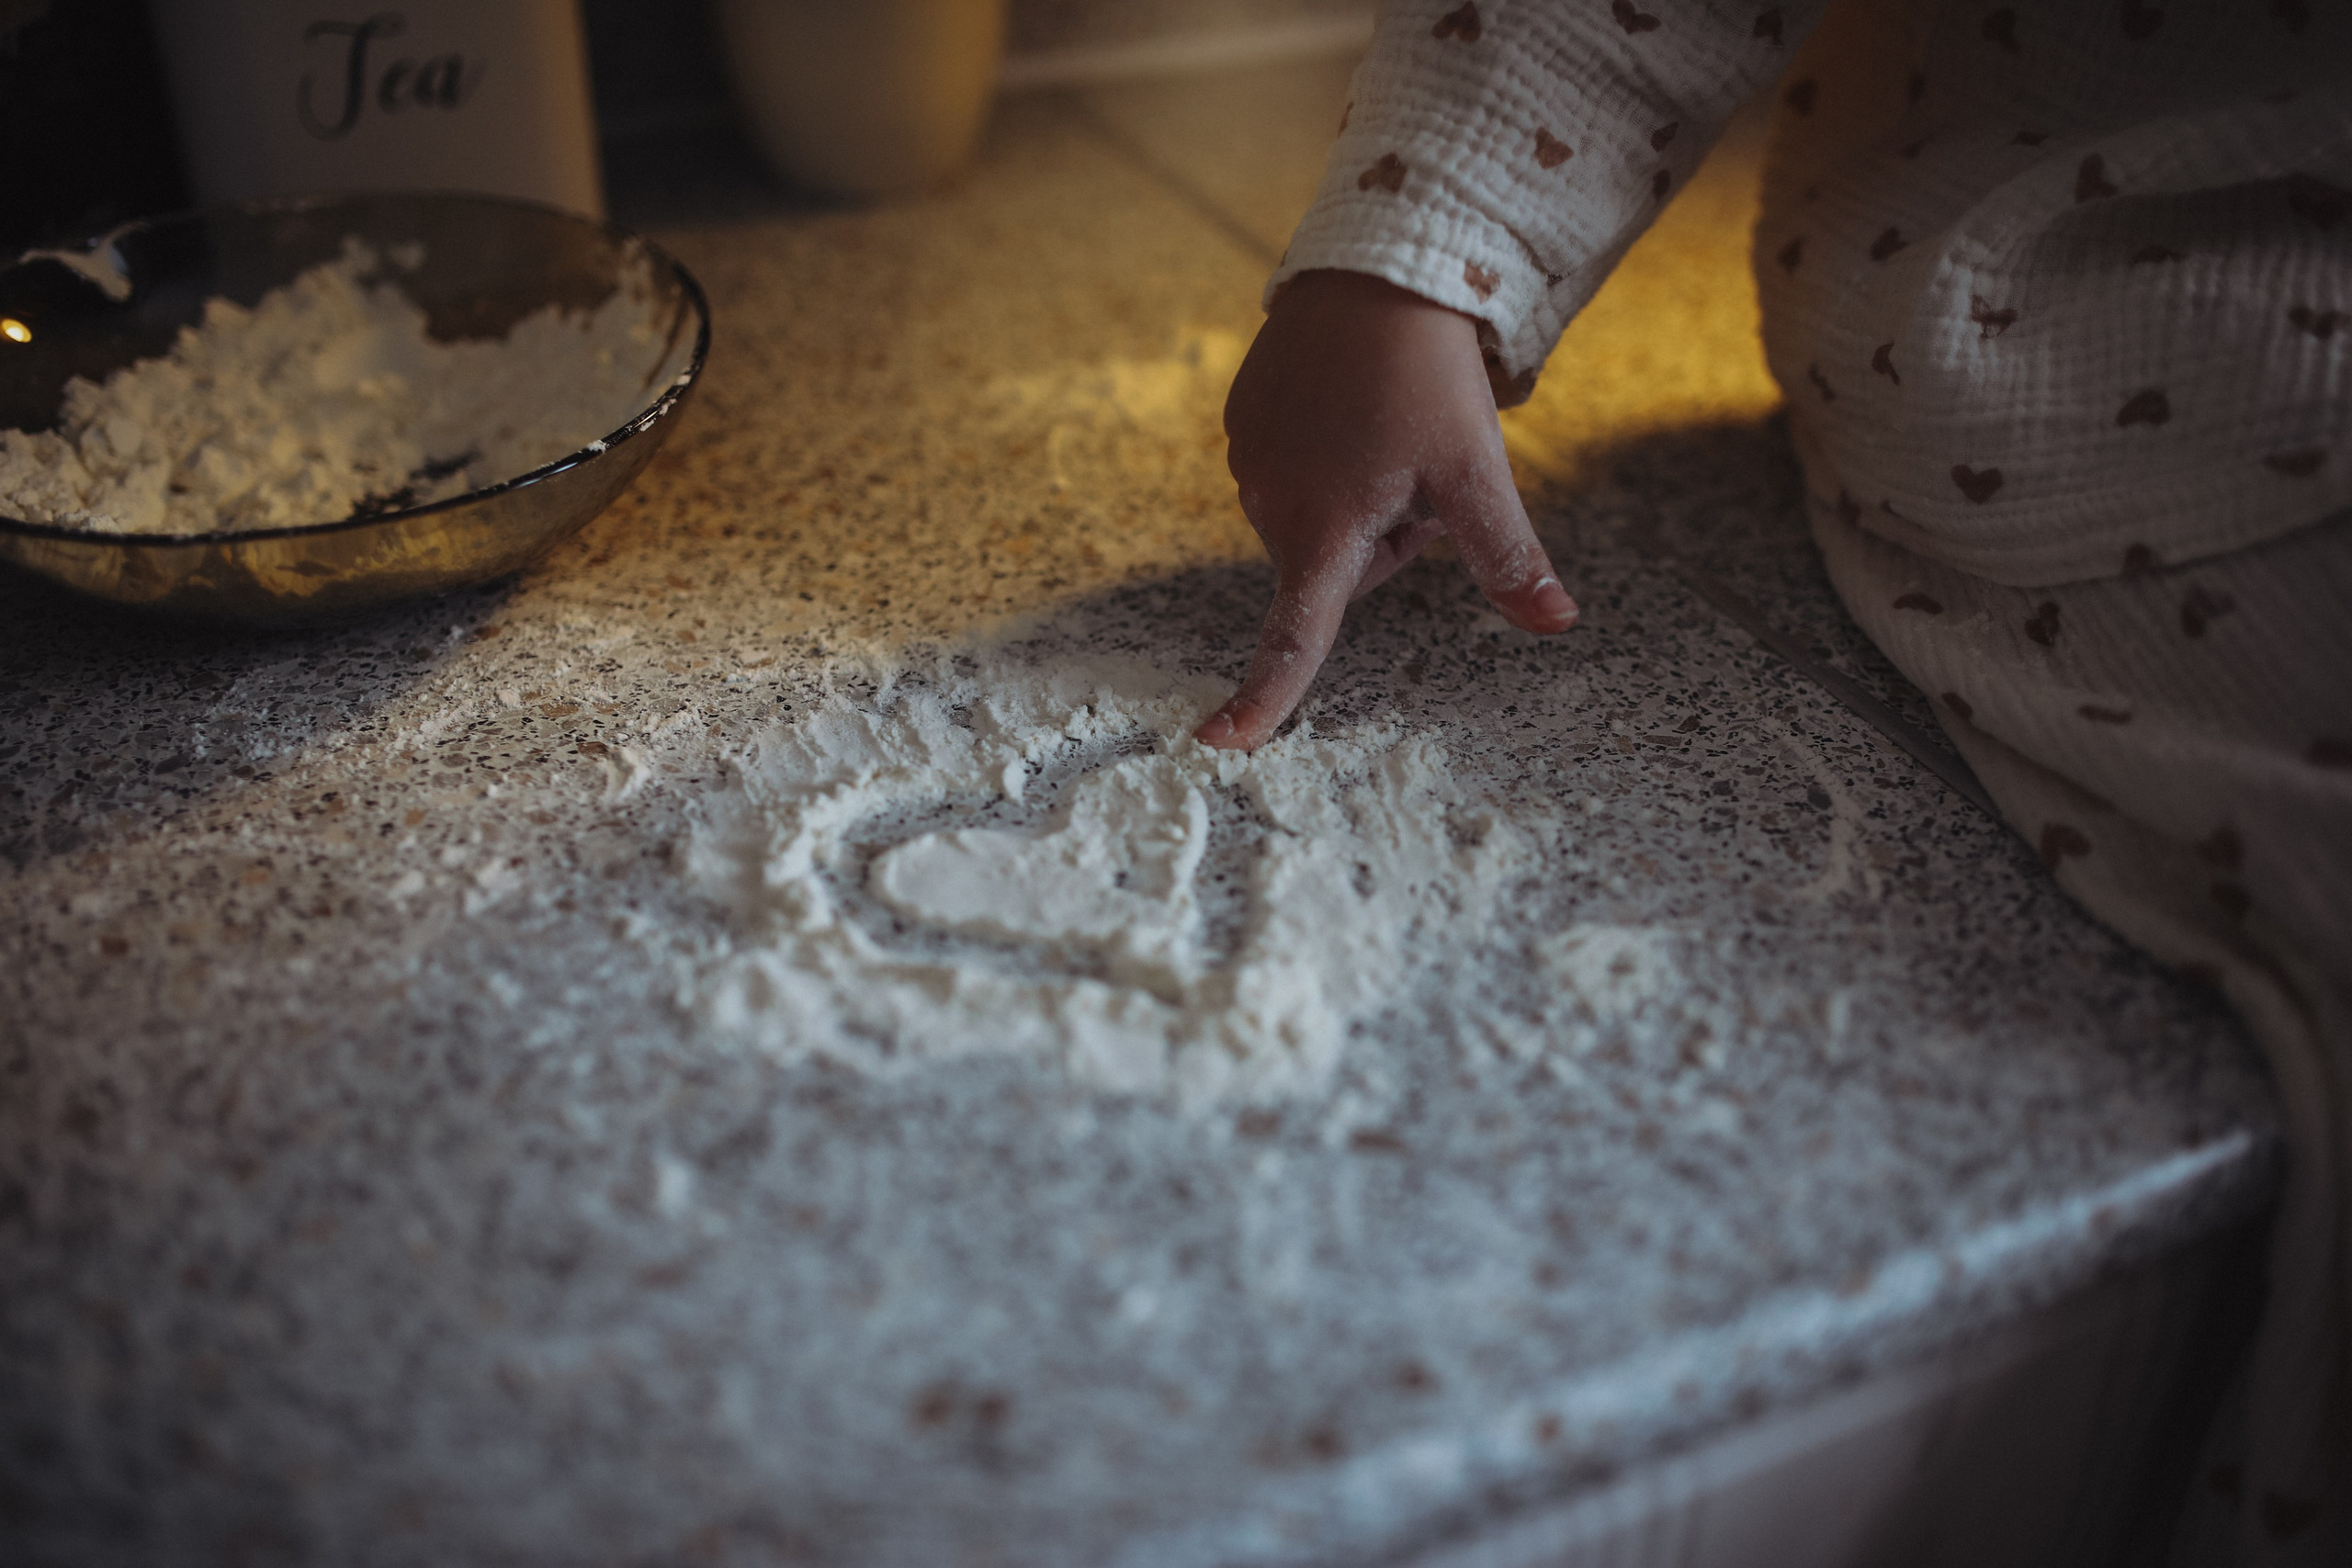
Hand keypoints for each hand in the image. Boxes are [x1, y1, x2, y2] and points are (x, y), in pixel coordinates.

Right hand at [1196, 269, 1577, 749]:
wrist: (1375, 265)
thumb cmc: (1427, 373)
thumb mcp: (1477, 469)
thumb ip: (1506, 556)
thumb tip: (1556, 623)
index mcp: (1325, 528)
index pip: (1295, 636)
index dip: (1263, 697)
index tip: (1219, 742)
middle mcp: (1270, 502)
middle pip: (1337, 570)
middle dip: (1384, 539)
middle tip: (1421, 473)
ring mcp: (1248, 459)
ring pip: (1317, 520)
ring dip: (1357, 495)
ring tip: (1387, 426)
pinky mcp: (1241, 420)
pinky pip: (1292, 470)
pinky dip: (1328, 453)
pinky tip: (1355, 403)